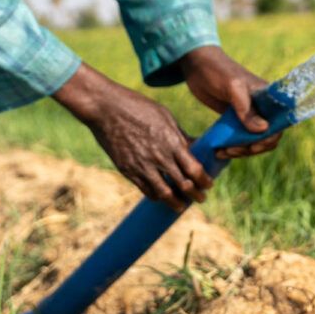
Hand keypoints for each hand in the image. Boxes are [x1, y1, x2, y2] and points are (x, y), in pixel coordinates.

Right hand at [53, 63, 211, 210]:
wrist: (106, 108)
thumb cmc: (138, 107)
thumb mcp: (165, 117)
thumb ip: (181, 136)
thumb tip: (196, 146)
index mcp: (172, 142)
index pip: (195, 170)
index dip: (204, 181)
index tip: (208, 185)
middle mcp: (159, 157)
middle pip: (183, 185)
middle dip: (195, 195)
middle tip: (200, 199)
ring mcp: (142, 165)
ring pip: (164, 193)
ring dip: (176, 203)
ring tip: (181, 206)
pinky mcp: (127, 170)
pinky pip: (145, 190)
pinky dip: (156, 196)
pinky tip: (161, 196)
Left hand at [178, 46, 281, 158]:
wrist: (197, 65)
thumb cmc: (218, 70)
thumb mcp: (233, 88)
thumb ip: (246, 108)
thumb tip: (263, 129)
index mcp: (269, 98)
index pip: (279, 124)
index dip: (269, 138)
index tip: (252, 145)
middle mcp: (262, 107)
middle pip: (267, 136)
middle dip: (252, 148)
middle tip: (231, 150)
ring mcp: (249, 114)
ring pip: (253, 140)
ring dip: (241, 150)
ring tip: (222, 152)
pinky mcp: (236, 119)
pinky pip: (241, 138)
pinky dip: (232, 147)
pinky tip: (219, 150)